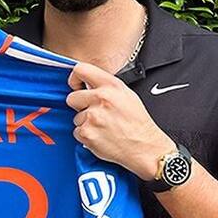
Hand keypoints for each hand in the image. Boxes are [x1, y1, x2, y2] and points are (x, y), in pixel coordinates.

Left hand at [66, 62, 175, 179]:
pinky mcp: (86, 133)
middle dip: (80, 106)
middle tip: (96, 113)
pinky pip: (77, 132)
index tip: (77, 87)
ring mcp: (92, 116)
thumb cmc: (137, 122)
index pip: (80, 69)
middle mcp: (101, 98)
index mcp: (111, 86)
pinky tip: (101, 136)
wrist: (145, 147)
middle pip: (72, 97)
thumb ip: (105, 87)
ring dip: (86, 123)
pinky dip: (86, 135)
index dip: (74, 78)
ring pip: (76, 117)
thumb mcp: (126, 95)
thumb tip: (86, 83)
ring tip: (104, 127)